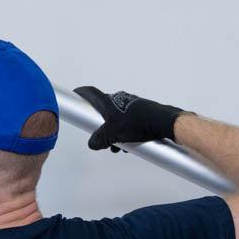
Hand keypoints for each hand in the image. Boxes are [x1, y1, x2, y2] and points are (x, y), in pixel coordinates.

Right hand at [73, 86, 187, 151]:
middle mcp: (120, 99)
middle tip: (99, 135)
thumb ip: (99, 139)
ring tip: (118, 145)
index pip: (91, 93)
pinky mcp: (142, 111)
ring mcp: (131, 104)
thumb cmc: (139, 122)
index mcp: (109, 102)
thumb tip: (93, 143)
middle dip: (100, 124)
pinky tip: (130, 143)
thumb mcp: (112, 135)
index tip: (76, 93)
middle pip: (104, 110)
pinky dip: (126, 131)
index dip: (82, 93)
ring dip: (114, 131)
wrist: (162, 122)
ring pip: (117, 118)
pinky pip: (128, 121)